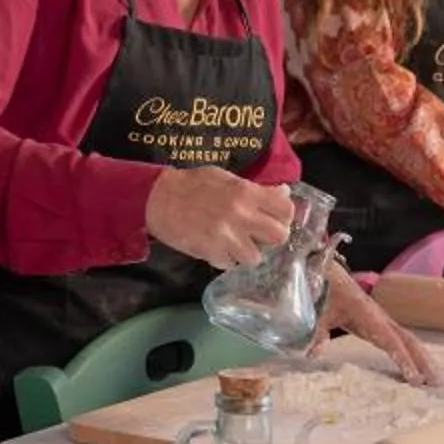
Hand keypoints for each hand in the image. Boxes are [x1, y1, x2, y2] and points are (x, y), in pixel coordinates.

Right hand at [144, 167, 293, 268]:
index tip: (275, 218)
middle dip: (272, 237)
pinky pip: (231, 265)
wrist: (157, 199)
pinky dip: (227, 259)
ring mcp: (226, 236)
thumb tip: (283, 193)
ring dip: (248, 253)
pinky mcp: (211, 252)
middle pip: (279, 236)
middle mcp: (241, 215)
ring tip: (236, 244)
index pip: (286, 209)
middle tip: (260, 235)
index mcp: (246, 192)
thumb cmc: (192, 184)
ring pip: (256, 257)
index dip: (284, 216)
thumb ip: (255, 189)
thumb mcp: (226, 178)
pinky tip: (218, 248)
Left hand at [318, 263, 441, 382]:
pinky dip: (413, 353)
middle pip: (408, 340)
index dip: (402, 357)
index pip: (389, 339)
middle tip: (437, 383)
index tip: (414, 376)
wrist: (328, 274)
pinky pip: (400, 339)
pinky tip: (419, 368)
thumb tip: (312, 354)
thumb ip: (317, 334)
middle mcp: (380, 317)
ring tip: (437, 380)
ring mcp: (383, 320)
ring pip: (408, 339)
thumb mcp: (318, 313)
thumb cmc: (325, 293)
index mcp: (367, 313)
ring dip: (423, 358)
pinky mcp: (380, 323)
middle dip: (423, 361)